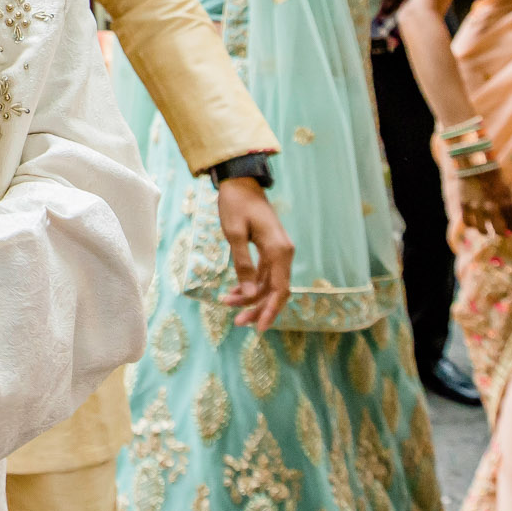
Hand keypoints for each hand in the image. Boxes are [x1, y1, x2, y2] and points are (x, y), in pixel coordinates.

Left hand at [215, 176, 291, 329]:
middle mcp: (284, 253)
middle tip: (237, 322)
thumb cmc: (235, 205)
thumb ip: (243, 264)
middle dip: (257, 308)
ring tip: (227, 304)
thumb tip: (250, 294)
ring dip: (251, 297)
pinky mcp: (270, 249)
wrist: (240, 182)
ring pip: (269, 284)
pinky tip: (235, 292)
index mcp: (279, 250)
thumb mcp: (234, 234)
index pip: (280, 290)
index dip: (270, 311)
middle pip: (276, 290)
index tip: (258, 328)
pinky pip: (265, 274)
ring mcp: (278, 251)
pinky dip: (251, 284)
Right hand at [456, 169, 511, 237]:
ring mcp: (478, 207)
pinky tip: (474, 223)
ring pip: (482, 230)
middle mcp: (493, 207)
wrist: (477, 167)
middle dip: (501, 233)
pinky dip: (472, 225)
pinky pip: (468, 223)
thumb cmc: (495, 181)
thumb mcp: (507, 193)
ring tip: (485, 231)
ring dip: (485, 232)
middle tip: (500, 231)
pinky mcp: (465, 205)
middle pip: (499, 231)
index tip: (511, 229)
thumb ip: (509, 210)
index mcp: (507, 204)